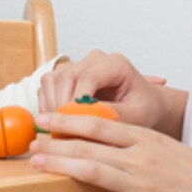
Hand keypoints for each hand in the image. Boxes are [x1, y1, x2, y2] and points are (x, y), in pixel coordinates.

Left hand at [30, 111, 191, 191]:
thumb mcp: (166, 145)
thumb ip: (136, 142)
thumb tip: (103, 136)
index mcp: (146, 139)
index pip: (98, 124)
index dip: (67, 120)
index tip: (46, 117)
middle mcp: (140, 160)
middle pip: (89, 147)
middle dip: (56, 143)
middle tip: (32, 141)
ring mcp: (141, 187)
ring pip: (93, 172)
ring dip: (62, 167)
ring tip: (38, 164)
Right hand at [39, 49, 171, 129]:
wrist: (144, 104)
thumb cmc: (143, 107)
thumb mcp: (137, 115)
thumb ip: (114, 115)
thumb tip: (89, 119)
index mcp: (115, 64)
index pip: (88, 76)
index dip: (78, 101)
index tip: (75, 123)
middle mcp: (94, 60)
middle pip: (66, 76)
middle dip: (62, 105)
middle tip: (65, 130)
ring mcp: (78, 65)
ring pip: (52, 80)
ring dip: (52, 106)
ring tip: (62, 128)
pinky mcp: (66, 75)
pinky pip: (47, 87)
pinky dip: (48, 105)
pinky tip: (59, 122)